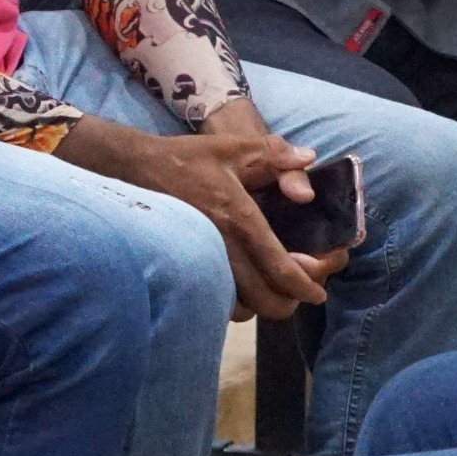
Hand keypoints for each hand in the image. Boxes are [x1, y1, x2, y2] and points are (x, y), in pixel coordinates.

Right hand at [67, 113, 344, 321]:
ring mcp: (202, 262)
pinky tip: (246, 284)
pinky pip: (219, 302)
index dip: (307, 286)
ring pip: (243, 309)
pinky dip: (239, 303)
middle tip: (302, 286)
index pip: (281, 268)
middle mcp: (222, 248)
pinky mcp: (187, 268)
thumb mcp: (237, 146)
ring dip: (264, 304)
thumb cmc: (190, 158)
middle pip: (267, 301)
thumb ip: (277, 153)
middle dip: (292, 301)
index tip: (320, 291)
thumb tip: (309, 161)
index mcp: (239, 219)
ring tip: (275, 287)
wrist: (136, 169)